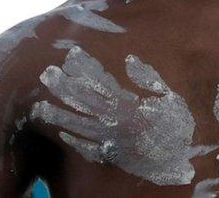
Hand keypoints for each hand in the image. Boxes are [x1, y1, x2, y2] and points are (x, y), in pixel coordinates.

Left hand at [31, 46, 213, 184]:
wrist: (177, 162)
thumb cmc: (177, 126)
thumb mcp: (171, 96)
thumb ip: (150, 78)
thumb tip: (129, 59)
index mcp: (128, 104)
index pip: (100, 82)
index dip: (85, 68)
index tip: (71, 54)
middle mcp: (113, 121)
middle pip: (83, 102)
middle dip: (65, 87)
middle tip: (48, 74)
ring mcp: (108, 139)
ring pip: (78, 124)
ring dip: (59, 112)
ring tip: (41, 104)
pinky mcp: (108, 154)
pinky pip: (84, 146)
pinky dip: (71, 138)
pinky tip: (59, 130)